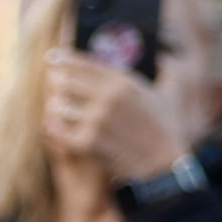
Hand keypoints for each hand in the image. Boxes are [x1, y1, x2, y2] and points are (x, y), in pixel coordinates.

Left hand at [40, 48, 193, 185]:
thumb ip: (166, 72)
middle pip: (65, 81)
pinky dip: (55, 127)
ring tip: (59, 107)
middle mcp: (108, 98)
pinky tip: (56, 126)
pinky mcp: (85, 142)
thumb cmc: (165, 130)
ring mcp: (95, 120)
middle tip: (53, 83)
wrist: (162, 165)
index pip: (85, 64)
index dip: (65, 59)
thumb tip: (165, 55)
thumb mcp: (168, 95)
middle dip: (57, 82)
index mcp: (125, 82)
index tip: (53, 57)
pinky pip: (56, 129)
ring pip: (57, 105)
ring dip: (56, 107)